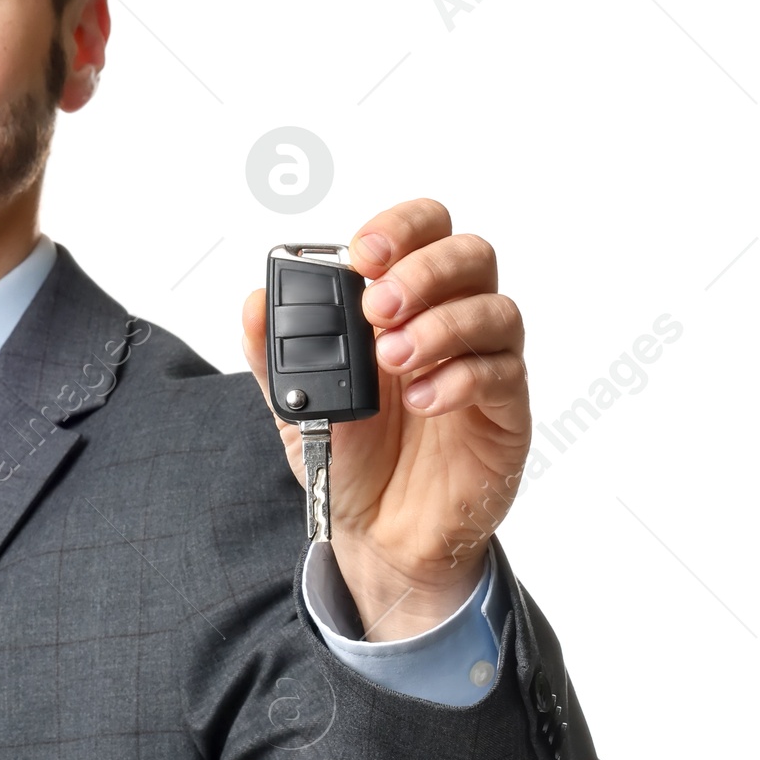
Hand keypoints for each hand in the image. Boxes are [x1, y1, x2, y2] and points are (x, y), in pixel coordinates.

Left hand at [242, 199, 531, 639]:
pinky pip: (502, 373)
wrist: (378, 530)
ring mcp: (482, 362)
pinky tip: (422, 400)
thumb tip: (253, 303)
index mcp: (401, 303)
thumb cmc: (350, 454)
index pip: (422, 231)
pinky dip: (459, 378)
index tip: (362, 254)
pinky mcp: (505, 409)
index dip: (399, 228)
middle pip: (470, 254)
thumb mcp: (296, 403)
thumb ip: (274, 354)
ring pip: (495, 309)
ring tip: (391, 359)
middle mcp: (448, 320)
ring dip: (440, 325)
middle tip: (376, 308)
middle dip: (422, 271)